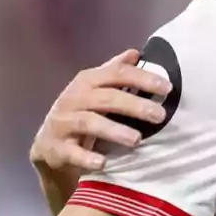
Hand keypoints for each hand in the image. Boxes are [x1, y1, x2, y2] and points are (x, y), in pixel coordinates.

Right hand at [30, 49, 170, 172]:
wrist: (49, 146)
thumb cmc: (79, 114)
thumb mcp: (94, 90)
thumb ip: (114, 72)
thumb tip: (135, 53)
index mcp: (87, 81)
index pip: (116, 74)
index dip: (141, 78)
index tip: (167, 88)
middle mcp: (74, 98)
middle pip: (106, 98)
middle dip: (134, 105)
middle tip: (160, 115)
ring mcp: (63, 123)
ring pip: (89, 123)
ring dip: (114, 130)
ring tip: (137, 139)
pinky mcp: (57, 148)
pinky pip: (72, 153)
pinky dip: (87, 158)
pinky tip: (103, 163)